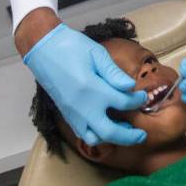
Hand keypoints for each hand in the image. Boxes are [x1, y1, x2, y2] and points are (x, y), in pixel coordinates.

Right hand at [24, 24, 147, 145]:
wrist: (42, 49)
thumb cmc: (70, 47)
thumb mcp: (97, 54)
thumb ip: (114, 73)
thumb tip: (130, 87)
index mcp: (93, 89)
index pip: (123, 102)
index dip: (137, 101)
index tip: (143, 96)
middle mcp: (82, 106)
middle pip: (110, 131)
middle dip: (128, 136)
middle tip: (142, 135)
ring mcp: (72, 113)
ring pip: (94, 138)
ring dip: (111, 138)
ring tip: (124, 131)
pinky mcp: (65, 113)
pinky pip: (82, 133)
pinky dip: (96, 135)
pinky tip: (105, 126)